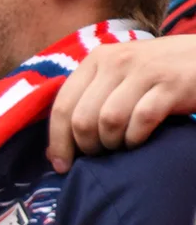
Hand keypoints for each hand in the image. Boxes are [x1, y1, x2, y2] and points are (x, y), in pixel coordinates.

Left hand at [47, 35, 195, 171]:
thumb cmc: (158, 73)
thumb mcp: (119, 76)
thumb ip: (89, 102)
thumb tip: (53, 150)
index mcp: (96, 59)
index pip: (62, 105)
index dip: (57, 140)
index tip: (61, 165)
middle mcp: (116, 61)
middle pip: (82, 117)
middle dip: (86, 146)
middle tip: (99, 155)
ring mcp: (144, 72)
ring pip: (109, 120)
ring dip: (112, 144)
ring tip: (120, 147)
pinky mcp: (171, 85)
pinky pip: (141, 120)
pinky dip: (136, 138)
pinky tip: (140, 142)